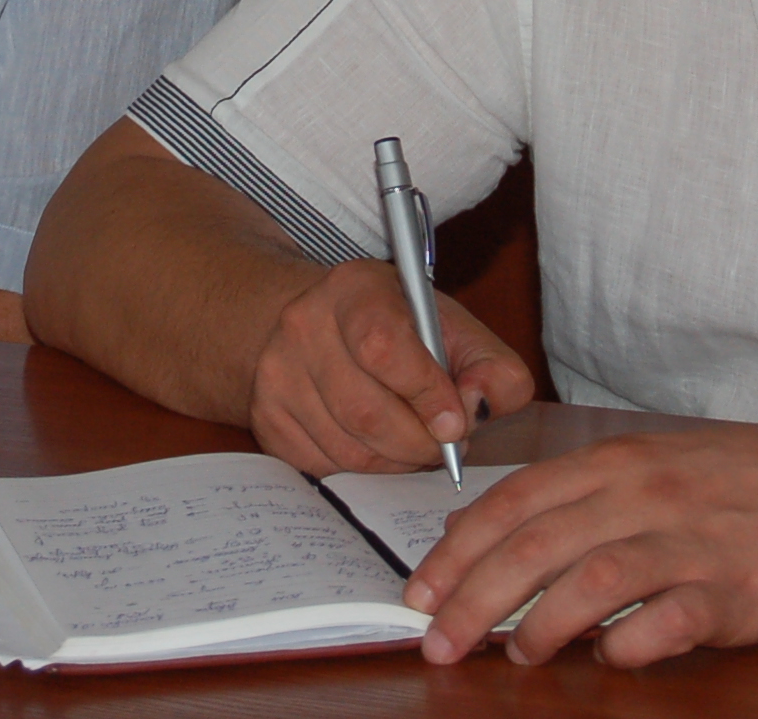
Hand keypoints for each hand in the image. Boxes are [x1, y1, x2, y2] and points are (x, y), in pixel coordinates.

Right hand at [246, 257, 535, 475]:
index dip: (426, 393)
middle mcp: (303, 324)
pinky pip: (324, 467)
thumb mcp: (455, 330)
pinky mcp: (265, 417)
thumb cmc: (400, 330)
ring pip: (347, 448)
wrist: (319, 325)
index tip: (456, 423)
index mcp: (355, 288)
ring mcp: (277, 372)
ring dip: (395, 461)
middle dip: (419, 444)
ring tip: (414, 443)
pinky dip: (362, 469)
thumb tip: (478, 407)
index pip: (383, 347)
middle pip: (366, 411)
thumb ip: (492, 367)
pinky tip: (377, 445)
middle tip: (443, 445)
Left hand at [404, 417, 757, 666]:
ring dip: (539, 627)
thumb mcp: (651, 463)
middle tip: (438, 643)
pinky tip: (607, 659)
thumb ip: (578, 497)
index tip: (418, 592)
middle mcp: (642, 495)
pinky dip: (625, 647)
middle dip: (472, 600)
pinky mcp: (731, 590)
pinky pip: (663, 623)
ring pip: (589, 583)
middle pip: (534, 548)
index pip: (513, 503)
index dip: (456, 551)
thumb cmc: (741, 477)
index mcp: (615, 462)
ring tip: (517, 655)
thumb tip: (494, 539)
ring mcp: (687, 542)